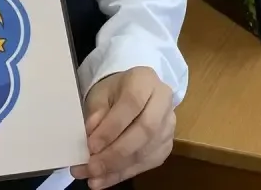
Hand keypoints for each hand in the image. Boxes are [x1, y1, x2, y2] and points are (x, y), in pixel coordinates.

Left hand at [70, 67, 174, 188]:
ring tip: (92, 177)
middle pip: (146, 129)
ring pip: (147, 150)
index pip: (132, 103)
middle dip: (116, 153)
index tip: (91, 145)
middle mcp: (164, 100)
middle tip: (92, 167)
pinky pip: (147, 163)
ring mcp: (169, 124)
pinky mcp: (166, 145)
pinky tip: (103, 180)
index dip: (112, 127)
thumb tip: (92, 133)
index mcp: (145, 80)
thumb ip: (96, 112)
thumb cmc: (114, 92)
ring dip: (117, 168)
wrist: (133, 94)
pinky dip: (122, 174)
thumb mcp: (100, 95)